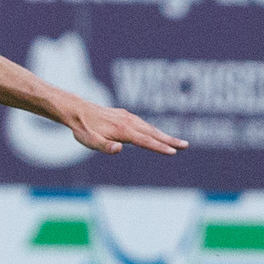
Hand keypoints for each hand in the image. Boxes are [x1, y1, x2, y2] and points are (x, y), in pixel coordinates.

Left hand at [62, 97, 186, 155]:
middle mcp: (128, 122)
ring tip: (177, 142)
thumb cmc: (83, 130)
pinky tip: (155, 134)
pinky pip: (143, 124)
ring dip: (164, 134)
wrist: (77, 111)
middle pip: (153, 133)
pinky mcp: (125, 115)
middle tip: (186, 145)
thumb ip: (104, 146)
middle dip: (170, 140)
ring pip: (149, 127)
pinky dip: (153, 129)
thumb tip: (119, 149)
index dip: (160, 147)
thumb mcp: (90, 142)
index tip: (173, 152)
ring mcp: (128, 117)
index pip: (146, 141)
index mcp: (123, 131)